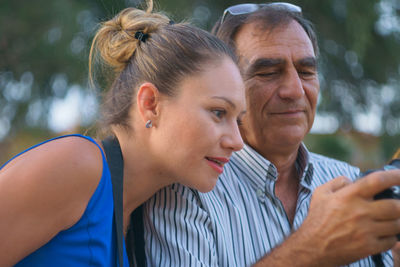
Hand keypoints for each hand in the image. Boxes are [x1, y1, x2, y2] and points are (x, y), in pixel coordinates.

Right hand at [254, 170, 399, 266]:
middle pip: (396, 206)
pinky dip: (390, 236)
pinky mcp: (369, 247)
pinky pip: (391, 240)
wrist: (312, 247)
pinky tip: (380, 234)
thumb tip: (354, 180)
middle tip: (395, 205)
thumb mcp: (320, 193)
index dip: (395, 176)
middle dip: (399, 204)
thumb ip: (338, 182)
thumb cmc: (317, 219)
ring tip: (387, 220)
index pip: (378, 181)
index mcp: (349, 196)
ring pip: (397, 224)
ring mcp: (366, 231)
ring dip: (396, 221)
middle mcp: (360, 212)